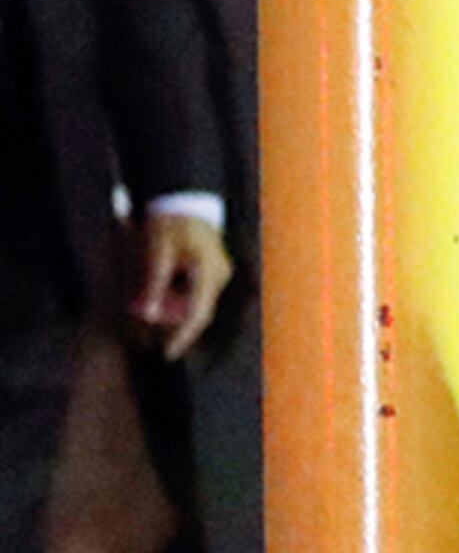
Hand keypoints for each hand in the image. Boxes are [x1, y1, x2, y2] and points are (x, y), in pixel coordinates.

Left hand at [131, 214, 233, 361]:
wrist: (183, 198)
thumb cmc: (168, 223)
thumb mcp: (156, 254)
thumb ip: (153, 286)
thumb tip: (147, 316)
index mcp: (207, 271)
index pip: (197, 314)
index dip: (182, 337)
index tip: (167, 354)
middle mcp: (218, 274)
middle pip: (196, 310)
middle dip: (171, 321)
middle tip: (145, 321)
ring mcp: (218, 271)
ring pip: (195, 301)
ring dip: (172, 307)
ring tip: (149, 300)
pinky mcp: (212, 268)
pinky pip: (195, 291)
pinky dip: (177, 296)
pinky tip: (161, 287)